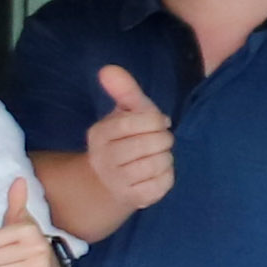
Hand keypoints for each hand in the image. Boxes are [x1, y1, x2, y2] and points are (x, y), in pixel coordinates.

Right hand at [87, 64, 177, 215]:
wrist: (108, 182)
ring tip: (157, 156)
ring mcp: (118, 181)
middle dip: (163, 140)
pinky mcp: (135, 198)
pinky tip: (157, 173)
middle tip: (159, 142)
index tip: (158, 123)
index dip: (155, 121)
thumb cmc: (124, 140)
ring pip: (159, 164)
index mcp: (100, 134)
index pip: (137, 122)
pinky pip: (163, 183)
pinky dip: (167, 176)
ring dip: (166, 158)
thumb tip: (108, 68)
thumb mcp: (124, 113)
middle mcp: (104, 158)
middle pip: (151, 143)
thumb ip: (123, 90)